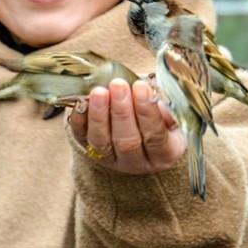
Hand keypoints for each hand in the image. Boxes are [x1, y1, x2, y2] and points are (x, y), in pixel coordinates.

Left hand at [67, 78, 184, 174]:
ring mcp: (110, 159)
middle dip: (122, 111)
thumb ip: (164, 106)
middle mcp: (137, 163)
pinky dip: (79, 118)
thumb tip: (151, 94)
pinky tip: (82, 100)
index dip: (148, 112)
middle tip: (118, 85)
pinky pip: (80, 136)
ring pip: (102, 142)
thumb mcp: (168, 112)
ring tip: (99, 91)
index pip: (156, 137)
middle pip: (127, 142)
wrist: (136, 122)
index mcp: (164, 155)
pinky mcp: (87, 149)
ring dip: (99, 115)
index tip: (141, 86)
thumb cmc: (156, 114)